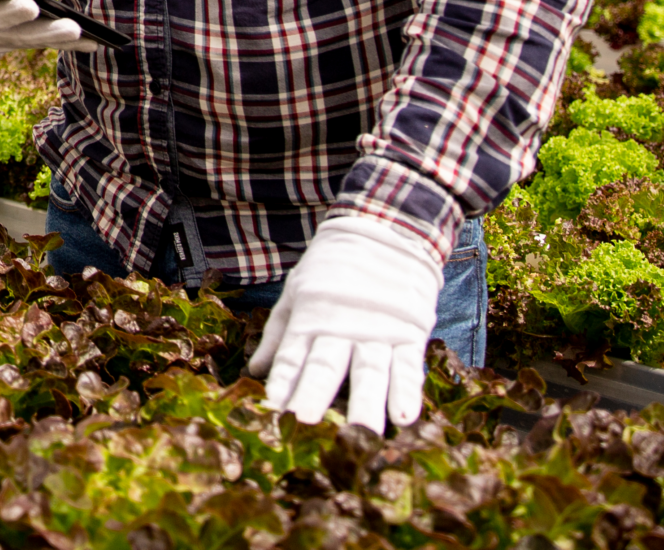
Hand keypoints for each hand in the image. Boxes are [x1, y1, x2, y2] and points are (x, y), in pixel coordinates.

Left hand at [247, 213, 442, 433]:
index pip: (291, 357)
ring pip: (368, 371)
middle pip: (325, 367)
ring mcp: (376, 330)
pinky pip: (407, 365)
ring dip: (364, 404)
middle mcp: (340, 326)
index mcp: (309, 317)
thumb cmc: (333, 267)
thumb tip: (254, 372)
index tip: (272, 413)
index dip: (282, 384)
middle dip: (314, 396)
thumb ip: (277, 334)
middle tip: (305, 427)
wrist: (383, 229)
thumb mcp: (297, 292)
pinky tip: (403, 417)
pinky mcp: (408, 331)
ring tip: (360, 434)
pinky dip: (406, 391)